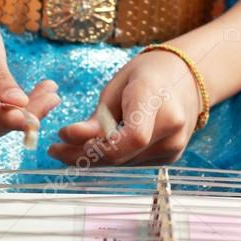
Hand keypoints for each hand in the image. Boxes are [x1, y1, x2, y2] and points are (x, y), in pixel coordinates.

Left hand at [49, 49, 201, 165]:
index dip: (98, 144)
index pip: (133, 135)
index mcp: (156, 99)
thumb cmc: (147, 77)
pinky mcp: (170, 158)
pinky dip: (110, 158)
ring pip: (123, 163)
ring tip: (66, 149)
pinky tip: (93, 149)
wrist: (187, 78)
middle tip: (54, 149)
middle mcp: (171, 128)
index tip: (65, 135)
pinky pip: (131, 163)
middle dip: (83, 155)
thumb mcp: (117, 87)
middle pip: (121, 155)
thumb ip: (97, 118)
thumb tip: (68, 139)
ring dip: (93, 159)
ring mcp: (174, 147)